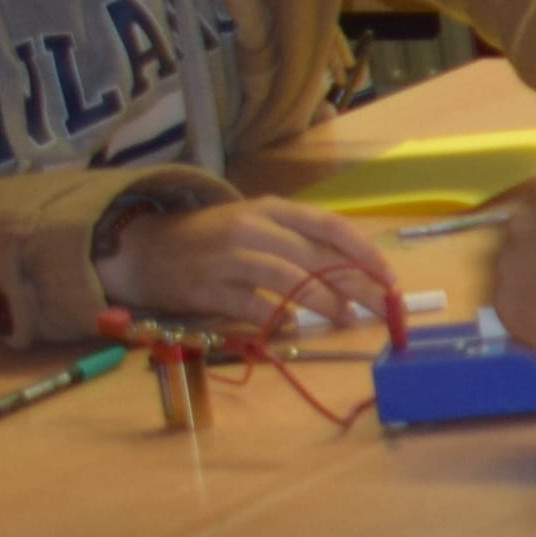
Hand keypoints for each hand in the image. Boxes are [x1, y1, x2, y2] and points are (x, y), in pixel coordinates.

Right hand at [110, 195, 401, 337]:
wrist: (145, 248)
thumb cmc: (214, 240)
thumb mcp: (258, 225)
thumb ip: (301, 242)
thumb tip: (357, 274)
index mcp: (270, 209)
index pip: (329, 225)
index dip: (364, 252)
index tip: (390, 277)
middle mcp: (252, 228)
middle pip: (316, 257)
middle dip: (357, 285)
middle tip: (383, 308)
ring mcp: (229, 258)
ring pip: (290, 280)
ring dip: (324, 303)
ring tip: (345, 319)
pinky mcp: (208, 288)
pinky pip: (253, 307)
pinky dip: (277, 319)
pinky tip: (292, 327)